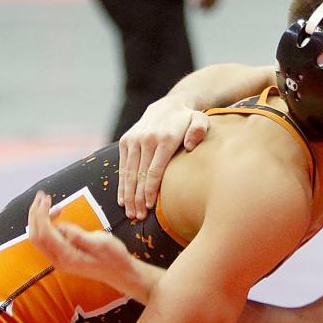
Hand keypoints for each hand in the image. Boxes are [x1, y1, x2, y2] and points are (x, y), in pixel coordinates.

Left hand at [28, 192, 142, 297]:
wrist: (120, 273)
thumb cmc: (114, 258)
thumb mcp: (101, 243)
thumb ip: (79, 235)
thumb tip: (61, 227)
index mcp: (67, 256)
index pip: (45, 234)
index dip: (42, 214)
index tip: (47, 199)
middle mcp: (58, 260)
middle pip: (36, 236)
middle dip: (35, 214)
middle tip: (42, 196)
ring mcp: (59, 259)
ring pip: (39, 238)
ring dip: (40, 218)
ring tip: (49, 202)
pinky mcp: (62, 256)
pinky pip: (47, 240)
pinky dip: (46, 225)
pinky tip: (56, 215)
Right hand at [117, 99, 209, 220]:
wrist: (169, 105)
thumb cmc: (188, 122)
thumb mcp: (201, 121)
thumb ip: (199, 130)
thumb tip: (189, 146)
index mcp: (165, 139)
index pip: (154, 170)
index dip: (150, 191)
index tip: (150, 207)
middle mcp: (146, 139)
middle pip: (139, 175)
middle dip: (138, 199)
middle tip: (139, 217)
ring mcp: (134, 140)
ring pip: (129, 173)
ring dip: (128, 195)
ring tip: (130, 213)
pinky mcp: (126, 141)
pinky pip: (123, 167)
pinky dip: (121, 185)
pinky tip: (122, 200)